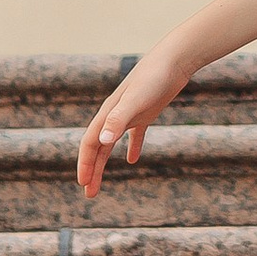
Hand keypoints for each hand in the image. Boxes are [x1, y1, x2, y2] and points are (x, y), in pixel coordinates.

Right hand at [77, 48, 187, 198]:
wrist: (173, 60)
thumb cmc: (153, 78)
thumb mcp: (135, 101)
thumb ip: (118, 120)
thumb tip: (103, 141)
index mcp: (108, 114)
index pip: (90, 144)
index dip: (85, 164)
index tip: (83, 184)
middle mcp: (114, 116)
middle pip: (98, 148)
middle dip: (92, 171)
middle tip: (89, 195)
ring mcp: (129, 114)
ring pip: (111, 144)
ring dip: (104, 164)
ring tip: (99, 184)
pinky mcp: (145, 113)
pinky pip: (134, 135)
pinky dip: (132, 148)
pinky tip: (133, 160)